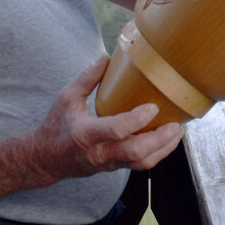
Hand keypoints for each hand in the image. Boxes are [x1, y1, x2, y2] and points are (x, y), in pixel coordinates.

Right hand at [29, 57, 182, 182]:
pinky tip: (167, 141)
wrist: (47, 158)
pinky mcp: (114, 166)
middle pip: (134, 152)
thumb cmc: (56, 125)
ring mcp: (108, 162)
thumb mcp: (66, 97)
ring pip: (140, 163)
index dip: (136, 120)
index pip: (115, 130)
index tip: (153, 107)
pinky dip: (157, 154)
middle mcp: (99, 152)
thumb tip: (107, 58)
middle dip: (159, 140)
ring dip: (163, 149)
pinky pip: (139, 165)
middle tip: (175, 124)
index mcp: (85, 133)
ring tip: (176, 132)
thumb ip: (87, 78)